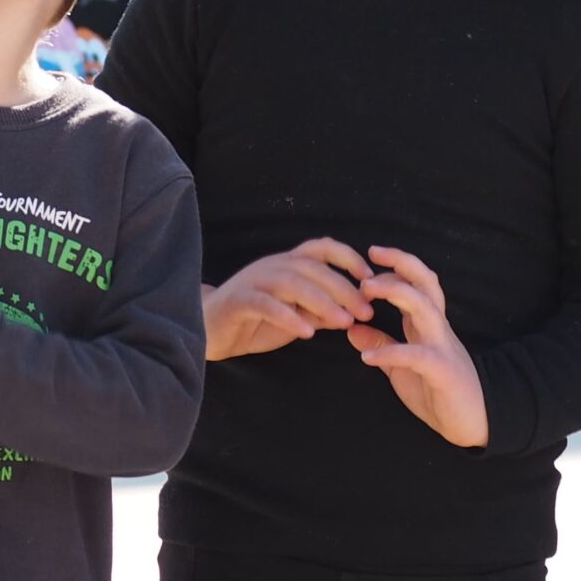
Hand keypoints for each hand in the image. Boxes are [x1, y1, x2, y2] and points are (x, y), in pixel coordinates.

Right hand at [202, 238, 373, 360]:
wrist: (209, 329)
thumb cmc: (255, 321)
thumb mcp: (295, 315)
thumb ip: (320, 311)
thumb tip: (354, 313)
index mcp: (288, 264)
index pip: (322, 248)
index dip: (349, 257)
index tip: (371, 278)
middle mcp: (273, 266)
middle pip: (313, 267)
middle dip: (343, 288)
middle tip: (366, 311)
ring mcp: (254, 281)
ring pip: (292, 283)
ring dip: (321, 301)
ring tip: (344, 322)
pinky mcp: (239, 300)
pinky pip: (266, 304)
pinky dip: (288, 316)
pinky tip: (306, 332)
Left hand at [345, 246, 486, 447]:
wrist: (474, 421)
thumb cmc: (439, 391)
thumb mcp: (403, 366)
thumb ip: (382, 345)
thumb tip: (352, 329)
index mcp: (427, 324)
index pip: (414, 283)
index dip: (393, 268)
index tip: (366, 260)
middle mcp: (437, 328)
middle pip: (425, 282)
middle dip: (400, 264)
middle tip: (371, 256)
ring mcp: (442, 347)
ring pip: (425, 307)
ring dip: (396, 293)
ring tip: (365, 291)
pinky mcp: (442, 371)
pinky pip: (417, 356)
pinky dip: (391, 353)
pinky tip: (367, 358)